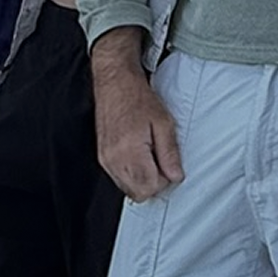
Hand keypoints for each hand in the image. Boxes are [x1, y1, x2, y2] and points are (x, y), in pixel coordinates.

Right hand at [91, 36, 182, 200]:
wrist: (114, 82)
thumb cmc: (137, 98)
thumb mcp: (163, 123)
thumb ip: (170, 153)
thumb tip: (175, 176)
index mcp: (130, 151)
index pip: (150, 188)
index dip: (164, 180)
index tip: (169, 165)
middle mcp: (114, 159)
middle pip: (138, 194)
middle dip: (154, 183)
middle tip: (161, 161)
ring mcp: (105, 160)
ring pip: (128, 189)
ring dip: (143, 180)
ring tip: (149, 155)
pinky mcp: (102, 157)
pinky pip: (119, 179)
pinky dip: (132, 174)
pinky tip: (139, 155)